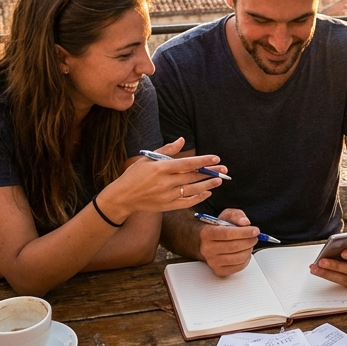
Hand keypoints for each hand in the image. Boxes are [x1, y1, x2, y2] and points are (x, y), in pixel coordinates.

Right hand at [100, 137, 225, 220]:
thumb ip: (166, 150)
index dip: (202, 161)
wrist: (123, 197)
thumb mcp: (147, 159)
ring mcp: (166, 196)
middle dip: (210, 172)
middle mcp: (164, 182)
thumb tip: (182, 140)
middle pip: (192, 176)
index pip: (186, 163)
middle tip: (223, 170)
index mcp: (160, 168)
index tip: (215, 159)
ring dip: (207, 185)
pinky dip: (198, 197)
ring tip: (218, 180)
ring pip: (192, 190)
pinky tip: (207, 192)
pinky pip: (186, 202)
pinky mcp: (166, 206)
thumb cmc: (134, 175)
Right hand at [199, 208, 258, 275]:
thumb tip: (245, 222)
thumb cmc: (216, 229)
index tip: (255, 230)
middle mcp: (207, 249)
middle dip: (249, 241)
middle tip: (255, 236)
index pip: (227, 234)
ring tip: (249, 243)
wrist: (204, 242)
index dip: (244, 232)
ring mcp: (212, 261)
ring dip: (249, 250)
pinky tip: (244, 252)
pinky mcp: (219, 271)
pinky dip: (246, 259)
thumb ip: (236, 215)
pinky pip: (238, 267)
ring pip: (238, 258)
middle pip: (234, 246)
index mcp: (207, 233)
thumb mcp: (225, 216)